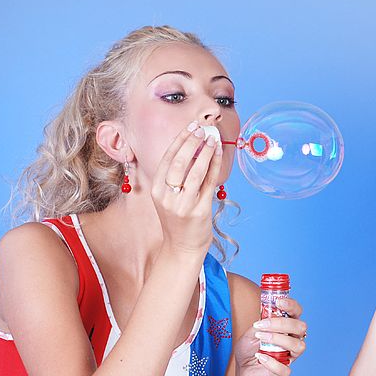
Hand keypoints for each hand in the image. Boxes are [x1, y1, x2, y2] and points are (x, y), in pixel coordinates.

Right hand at [150, 121, 223, 256]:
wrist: (182, 248)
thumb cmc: (177, 220)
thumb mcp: (168, 198)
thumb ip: (175, 178)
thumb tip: (192, 148)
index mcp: (157, 191)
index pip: (167, 159)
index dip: (179, 141)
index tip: (190, 128)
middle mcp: (168, 197)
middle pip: (180, 162)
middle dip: (192, 142)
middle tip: (202, 130)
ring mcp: (184, 204)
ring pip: (196, 171)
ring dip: (206, 151)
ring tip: (213, 138)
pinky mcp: (200, 210)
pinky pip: (209, 183)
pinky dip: (215, 165)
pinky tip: (219, 154)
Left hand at [235, 297, 307, 375]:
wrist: (243, 370)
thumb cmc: (249, 349)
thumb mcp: (250, 333)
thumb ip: (259, 325)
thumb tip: (265, 319)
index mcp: (286, 327)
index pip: (297, 312)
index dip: (291, 305)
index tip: (279, 302)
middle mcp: (293, 339)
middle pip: (300, 327)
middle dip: (282, 323)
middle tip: (262, 325)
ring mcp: (290, 355)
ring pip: (298, 346)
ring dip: (278, 339)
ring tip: (261, 338)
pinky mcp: (284, 371)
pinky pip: (285, 368)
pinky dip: (272, 362)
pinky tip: (260, 357)